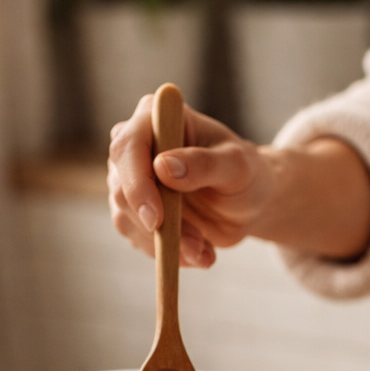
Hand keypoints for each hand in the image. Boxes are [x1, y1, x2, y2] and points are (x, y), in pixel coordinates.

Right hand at [107, 93, 278, 268]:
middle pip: (120, 188)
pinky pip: (137, 237)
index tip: (157, 219)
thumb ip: (205, 164)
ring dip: (165, 244)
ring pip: (126, 218)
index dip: (136, 184)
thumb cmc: (246, 174)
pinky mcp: (134, 210)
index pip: (128, 147)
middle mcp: (136, 145)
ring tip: (203, 250)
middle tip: (195, 246)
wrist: (248, 203)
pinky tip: (198, 252)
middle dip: (157, 225)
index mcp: (158, 118)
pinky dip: (167, 252)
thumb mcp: (237, 166)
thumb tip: (163, 165)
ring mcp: (130, 179)